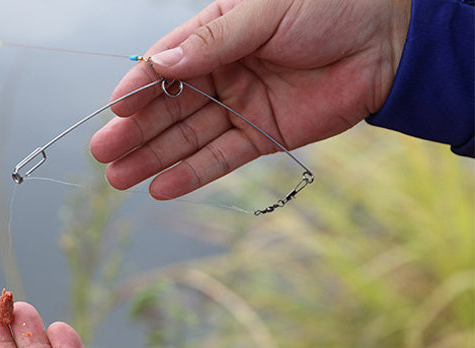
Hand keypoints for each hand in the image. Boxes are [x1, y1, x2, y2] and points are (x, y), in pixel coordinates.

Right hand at [90, 0, 410, 198]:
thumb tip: (162, 65)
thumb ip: (213, 41)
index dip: (139, 89)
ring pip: (187, 138)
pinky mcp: (261, 137)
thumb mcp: (265, 11)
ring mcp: (239, 107)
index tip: (113, 110)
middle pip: (169, 108)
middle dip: (135, 132)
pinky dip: (191, 175)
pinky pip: (219, 159)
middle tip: (101, 154)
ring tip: (117, 179)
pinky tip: (160, 188)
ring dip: (152, 159)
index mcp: (217, 34)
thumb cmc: (329, 6)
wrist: (387, 41)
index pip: (167, 65)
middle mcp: (221, 73)